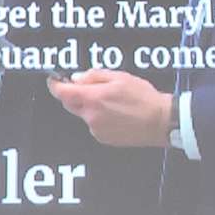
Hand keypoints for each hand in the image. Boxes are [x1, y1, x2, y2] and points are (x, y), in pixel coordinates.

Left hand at [48, 70, 172, 147]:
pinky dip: (99, 118)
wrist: (160, 121)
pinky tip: (117, 114)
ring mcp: (96, 129)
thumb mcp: (119, 77)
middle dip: (74, 95)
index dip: (55, 85)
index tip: (54, 80)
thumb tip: (78, 78)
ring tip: (113, 102)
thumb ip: (94, 76)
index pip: (62, 92)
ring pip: (83, 114)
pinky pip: (94, 125)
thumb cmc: (144, 99)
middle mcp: (91, 116)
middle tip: (90, 88)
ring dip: (90, 107)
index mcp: (93, 98)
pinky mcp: (103, 138)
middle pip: (70, 104)